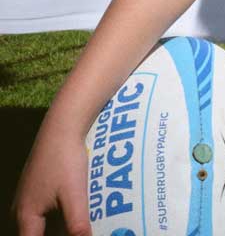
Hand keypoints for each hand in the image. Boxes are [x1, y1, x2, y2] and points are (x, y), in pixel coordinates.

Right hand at [13, 117, 89, 235]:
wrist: (62, 126)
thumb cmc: (66, 160)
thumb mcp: (75, 195)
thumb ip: (78, 225)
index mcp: (26, 217)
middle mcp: (21, 211)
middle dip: (56, 235)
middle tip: (76, 230)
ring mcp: (27, 198)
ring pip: (38, 225)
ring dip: (56, 228)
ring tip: (75, 225)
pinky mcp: (35, 188)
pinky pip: (41, 213)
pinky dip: (55, 219)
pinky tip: (73, 215)